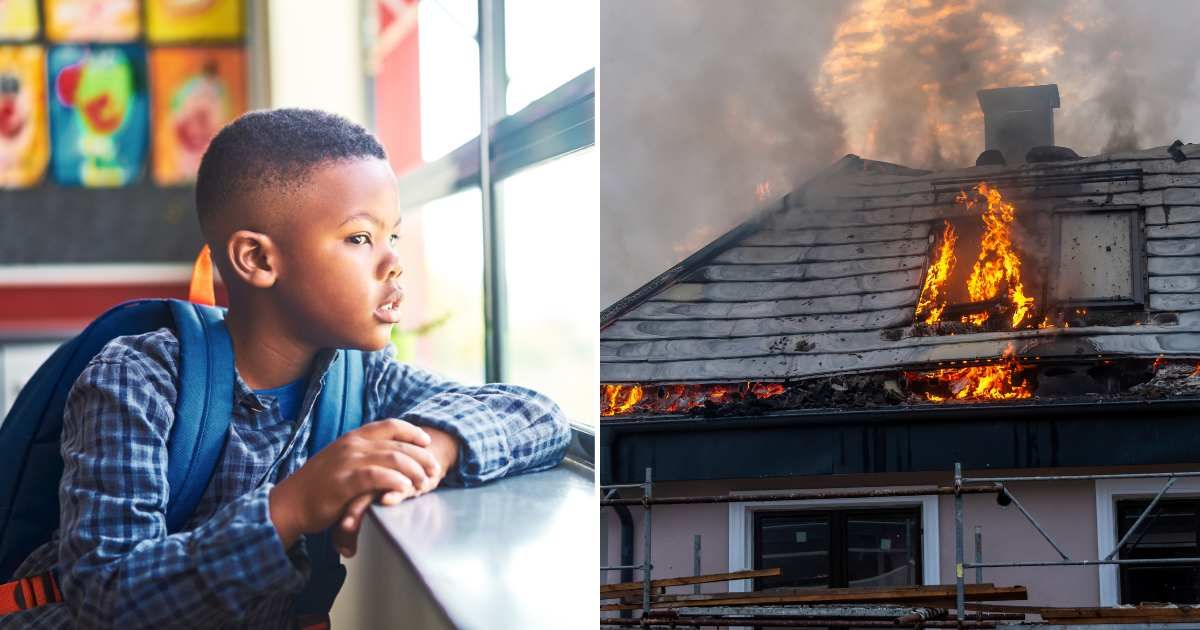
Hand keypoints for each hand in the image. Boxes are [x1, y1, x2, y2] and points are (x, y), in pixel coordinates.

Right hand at [268, 419, 442, 548]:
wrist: (290, 503)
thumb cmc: (317, 486)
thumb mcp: (341, 461)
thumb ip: (361, 455)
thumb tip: (385, 455)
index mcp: (353, 437)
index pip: (390, 425)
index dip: (412, 432)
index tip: (427, 442)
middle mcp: (353, 445)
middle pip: (398, 444)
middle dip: (421, 457)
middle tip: (434, 470)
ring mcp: (348, 462)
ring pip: (393, 458)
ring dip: (414, 470)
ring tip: (424, 483)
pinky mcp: (345, 482)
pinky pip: (377, 477)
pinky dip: (395, 481)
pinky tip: (406, 489)